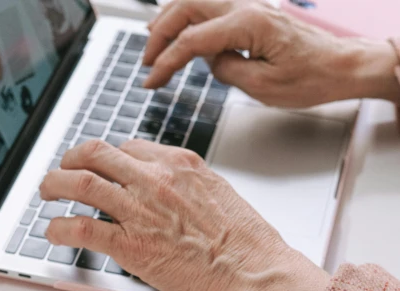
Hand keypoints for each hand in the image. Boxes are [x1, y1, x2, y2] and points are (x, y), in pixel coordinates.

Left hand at [40, 139, 328, 290]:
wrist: (251, 272)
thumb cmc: (245, 243)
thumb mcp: (219, 195)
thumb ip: (187, 187)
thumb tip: (170, 192)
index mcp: (180, 164)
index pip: (130, 147)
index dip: (108, 157)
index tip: (100, 165)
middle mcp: (156, 179)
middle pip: (98, 154)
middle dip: (72, 159)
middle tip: (63, 169)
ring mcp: (140, 210)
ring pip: (81, 183)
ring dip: (55, 184)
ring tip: (46, 192)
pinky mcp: (130, 244)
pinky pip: (82, 226)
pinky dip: (60, 227)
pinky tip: (54, 231)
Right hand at [143, 0, 399, 107]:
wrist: (340, 65)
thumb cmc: (311, 77)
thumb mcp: (264, 87)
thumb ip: (228, 70)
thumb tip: (209, 62)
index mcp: (249, 24)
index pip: (193, 40)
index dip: (167, 61)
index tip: (151, 80)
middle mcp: (247, 7)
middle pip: (187, 6)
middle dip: (160, 33)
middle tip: (146, 61)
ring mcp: (249, 6)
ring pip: (196, 0)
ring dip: (170, 19)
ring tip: (153, 43)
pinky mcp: (252, 13)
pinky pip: (211, 6)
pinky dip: (189, 17)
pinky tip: (181, 30)